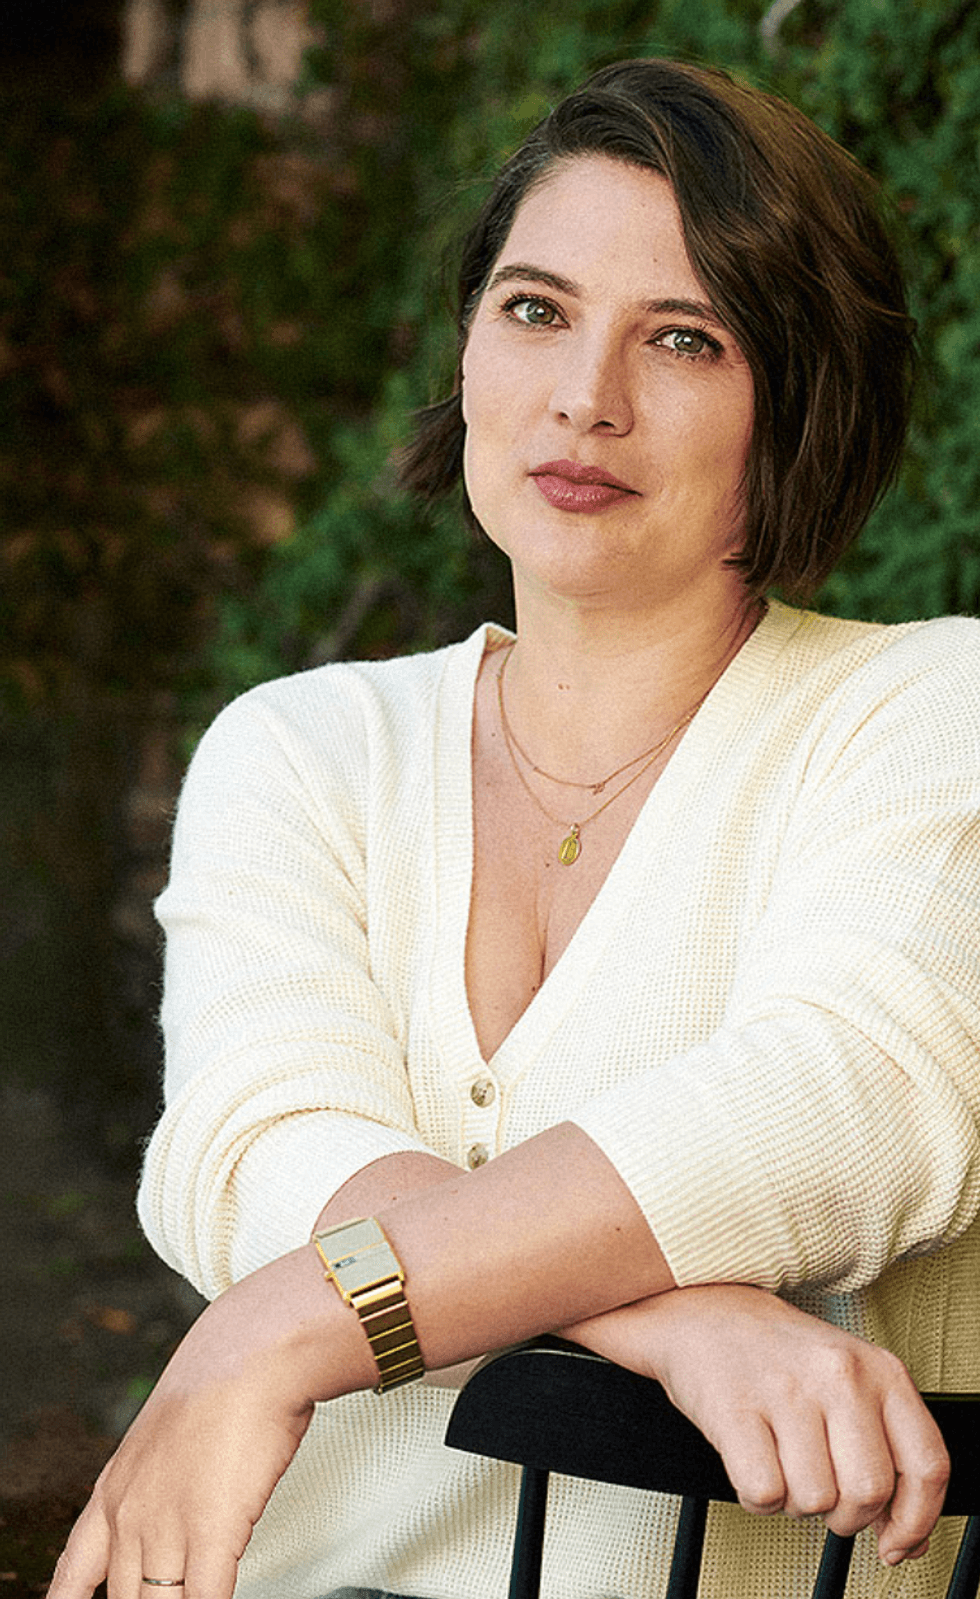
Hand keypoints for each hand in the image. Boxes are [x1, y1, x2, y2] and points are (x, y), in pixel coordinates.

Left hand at [49, 1245, 374, 1598]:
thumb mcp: (164, 1434)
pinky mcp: (211, 1532)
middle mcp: (129, 1516)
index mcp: (113, 1492)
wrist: (252, 1351)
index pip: (72, 1577)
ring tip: (195, 1597)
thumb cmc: (223, 1382)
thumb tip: (179, 1509)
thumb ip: (159, 1483)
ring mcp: (166, 1527)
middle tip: (169, 1597)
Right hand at [564, 1284, 949, 1565]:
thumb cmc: (781, 1356)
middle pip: (869, 1493)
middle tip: (824, 1492)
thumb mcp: (852, 1384)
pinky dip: (757, 1496)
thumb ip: (888, 1453)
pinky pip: (764, 1494)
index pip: (927, 1465)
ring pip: (814, 1501)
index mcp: (880, 1369)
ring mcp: (787, 1389)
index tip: (895, 1542)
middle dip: (845, 1514)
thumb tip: (907, 1538)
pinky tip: (752, 1460)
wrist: (702, 1312)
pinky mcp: (735, 1408)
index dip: (915, 1520)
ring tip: (781, 1460)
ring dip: (795, 1501)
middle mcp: (840, 1374)